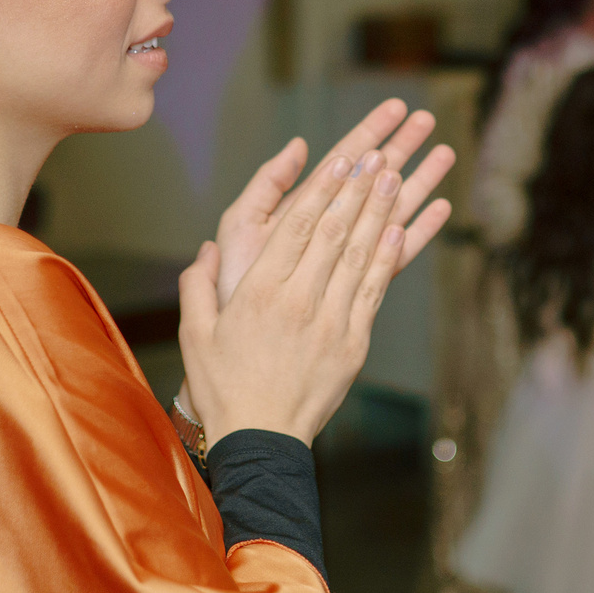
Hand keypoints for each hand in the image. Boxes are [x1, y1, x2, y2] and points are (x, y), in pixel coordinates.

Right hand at [178, 148, 411, 445]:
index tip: (340, 160)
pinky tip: (399, 229)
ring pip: (360, 255)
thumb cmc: (224, 387)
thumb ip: (199, 285)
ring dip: (379, 212)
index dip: (322, 189)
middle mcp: (299, 300)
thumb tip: (208, 249)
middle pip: (334, 232)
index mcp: (259, 292)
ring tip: (394, 176)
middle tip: (376, 154)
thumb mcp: (194, 333)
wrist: (261, 438)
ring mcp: (331, 321)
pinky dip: (388, 256)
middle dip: (357, 189)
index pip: (297, 227)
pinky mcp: (353, 343)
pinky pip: (374, 290)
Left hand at [215, 100, 455, 303]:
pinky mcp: (360, 284)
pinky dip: (419, 231)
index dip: (369, 132)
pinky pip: (396, 254)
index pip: (343, 160)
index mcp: (305, 206)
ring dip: (419, 181)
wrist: (241, 341)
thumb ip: (268, 184)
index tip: (395, 108)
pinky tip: (441, 208)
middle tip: (427, 119)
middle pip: (373, 178)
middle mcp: (332, 226)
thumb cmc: (233, 282)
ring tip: (445, 154)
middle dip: (401, 147)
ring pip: (391, 209)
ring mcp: (348, 254)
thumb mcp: (241, 224)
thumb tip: (300, 145)